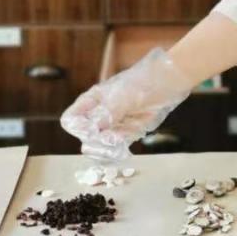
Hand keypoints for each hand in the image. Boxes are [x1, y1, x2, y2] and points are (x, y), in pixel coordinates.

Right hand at [60, 48, 193, 161]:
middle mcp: (98, 116)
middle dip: (95, 143)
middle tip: (110, 141)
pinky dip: (119, 152)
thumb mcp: (121, 96)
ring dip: (107, 151)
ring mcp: (111, 127)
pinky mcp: (125, 135)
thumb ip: (106, 113)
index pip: (70, 120)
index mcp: (91, 101)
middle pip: (85, 138)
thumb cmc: (140, 83)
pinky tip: (125, 149)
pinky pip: (115, 150)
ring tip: (120, 145)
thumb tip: (92, 131)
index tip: (92, 130)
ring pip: (99, 148)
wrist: (165, 85)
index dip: (77, 129)